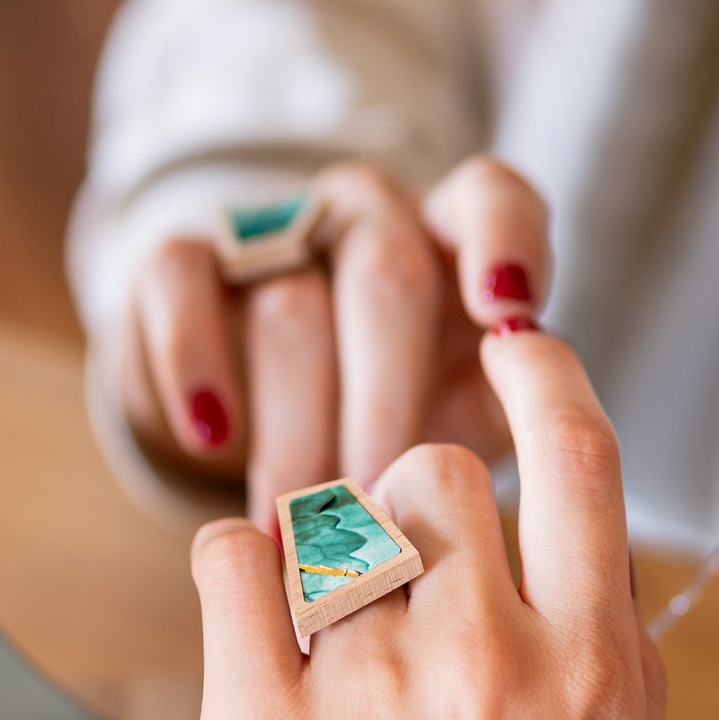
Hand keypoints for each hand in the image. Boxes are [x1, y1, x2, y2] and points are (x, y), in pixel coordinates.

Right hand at [120, 155, 549, 529]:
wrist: (266, 415)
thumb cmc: (394, 421)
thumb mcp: (463, 418)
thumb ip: (510, 414)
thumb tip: (539, 443)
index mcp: (455, 237)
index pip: (491, 198)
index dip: (504, 241)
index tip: (508, 310)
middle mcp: (369, 215)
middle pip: (386, 277)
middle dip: (385, 402)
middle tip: (379, 504)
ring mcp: (275, 230)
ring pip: (291, 304)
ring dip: (298, 426)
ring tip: (300, 521)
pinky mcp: (183, 258)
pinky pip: (179, 281)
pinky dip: (194, 359)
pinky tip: (210, 433)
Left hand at [190, 325, 665, 719]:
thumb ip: (608, 662)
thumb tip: (588, 566)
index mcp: (588, 662)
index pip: (580, 457)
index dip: (546, 376)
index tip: (517, 343)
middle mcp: (483, 650)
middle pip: (433, 474)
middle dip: (414, 502)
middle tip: (401, 577)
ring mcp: (365, 679)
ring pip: (330, 520)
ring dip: (331, 558)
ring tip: (333, 644)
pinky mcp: (257, 716)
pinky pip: (231, 563)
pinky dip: (235, 562)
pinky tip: (250, 598)